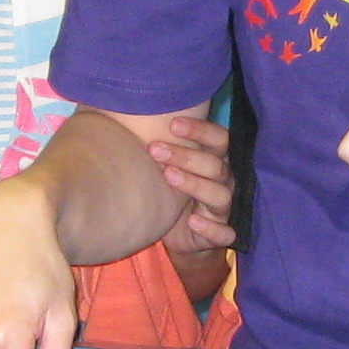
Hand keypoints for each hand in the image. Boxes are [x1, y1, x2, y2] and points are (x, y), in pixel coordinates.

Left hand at [145, 116, 239, 258]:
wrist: (182, 235)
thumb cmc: (173, 193)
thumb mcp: (170, 167)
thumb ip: (162, 145)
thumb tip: (123, 113)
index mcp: (216, 161)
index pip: (219, 139)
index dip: (200, 130)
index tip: (172, 124)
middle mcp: (224, 183)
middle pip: (215, 165)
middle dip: (186, 156)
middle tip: (154, 150)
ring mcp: (223, 210)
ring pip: (220, 196)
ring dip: (195, 184)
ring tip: (168, 176)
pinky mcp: (220, 235)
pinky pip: (224, 234)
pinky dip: (211, 228)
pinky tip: (193, 221)